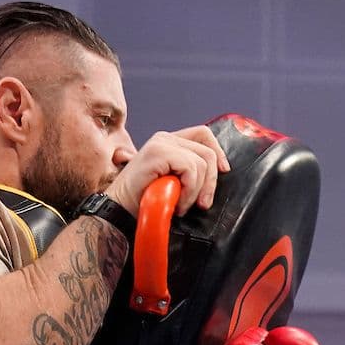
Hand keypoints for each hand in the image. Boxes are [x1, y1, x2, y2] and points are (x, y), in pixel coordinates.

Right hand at [107, 124, 228, 214]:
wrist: (120, 210)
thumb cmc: (145, 200)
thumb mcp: (173, 182)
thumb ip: (188, 172)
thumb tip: (218, 172)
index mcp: (169, 142)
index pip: (203, 134)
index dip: (218, 152)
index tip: (223, 171)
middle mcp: (165, 138)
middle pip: (207, 151)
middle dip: (211, 182)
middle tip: (202, 203)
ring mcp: (161, 143)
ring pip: (201, 163)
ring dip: (195, 191)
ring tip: (181, 205)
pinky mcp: (159, 152)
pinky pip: (190, 169)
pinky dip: (189, 191)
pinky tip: (177, 203)